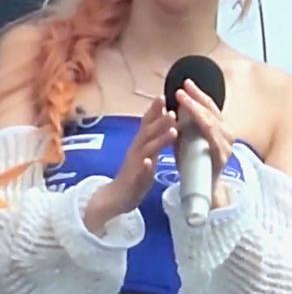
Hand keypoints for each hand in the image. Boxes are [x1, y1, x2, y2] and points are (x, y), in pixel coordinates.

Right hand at [84, 97, 176, 232]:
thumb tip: (167, 124)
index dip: (155, 110)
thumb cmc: (135, 175)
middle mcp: (136, 150)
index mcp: (141, 144)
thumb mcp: (147, 154)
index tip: (164, 96)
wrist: (116, 197)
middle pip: (148, 132)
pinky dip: (145, 166)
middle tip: (173, 110)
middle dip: (160, 120)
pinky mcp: (133, 180)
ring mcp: (134, 165)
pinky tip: (150, 162)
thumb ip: (155, 140)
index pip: (147, 123)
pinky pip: (139, 172)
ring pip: (146, 149)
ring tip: (172, 131)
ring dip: (158, 139)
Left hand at [173, 79, 233, 208]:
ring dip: (197, 110)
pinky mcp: (222, 158)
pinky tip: (194, 120)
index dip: (198, 94)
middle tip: (181, 90)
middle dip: (196, 99)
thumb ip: (183, 124)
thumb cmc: (194, 163)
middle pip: (212, 112)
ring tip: (183, 101)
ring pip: (213, 123)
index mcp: (218, 129)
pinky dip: (203, 129)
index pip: (209, 107)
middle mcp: (226, 135)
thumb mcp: (187, 139)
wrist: (202, 190)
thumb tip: (171, 104)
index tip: (186, 83)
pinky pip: (213, 140)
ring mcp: (226, 146)